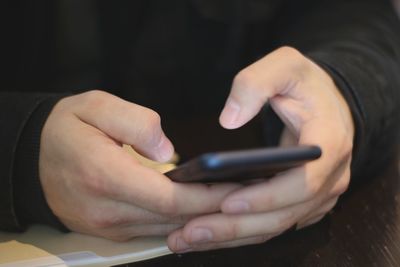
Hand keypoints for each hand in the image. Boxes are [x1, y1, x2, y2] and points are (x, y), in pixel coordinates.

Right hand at [39, 90, 240, 240]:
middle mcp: (106, 210)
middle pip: (173, 219)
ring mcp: (107, 226)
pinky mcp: (110, 231)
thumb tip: (167, 152)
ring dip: (200, 218)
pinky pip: (154, 231)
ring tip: (232, 202)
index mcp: (104, 176)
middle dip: (213, 210)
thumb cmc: (66, 128)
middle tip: (248, 195)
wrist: (34, 156)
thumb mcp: (94, 105)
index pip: (168, 198)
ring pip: (167, 229)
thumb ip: (135, 122)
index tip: (238, 188)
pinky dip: (180, 222)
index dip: (207, 197)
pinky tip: (200, 209)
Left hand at [167, 46, 353, 251]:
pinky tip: (210, 232)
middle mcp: (330, 177)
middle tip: (192, 232)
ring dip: (233, 235)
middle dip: (237, 227)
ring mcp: (319, 194)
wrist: (327, 103)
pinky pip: (273, 223)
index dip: (267, 196)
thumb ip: (257, 83)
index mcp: (330, 144)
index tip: (228, 202)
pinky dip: (242, 231)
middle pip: (284, 215)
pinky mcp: (305, 203)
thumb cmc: (306, 84)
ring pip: (275, 225)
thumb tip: (228, 119)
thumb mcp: (285, 66)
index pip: (303, 182)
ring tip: (190, 238)